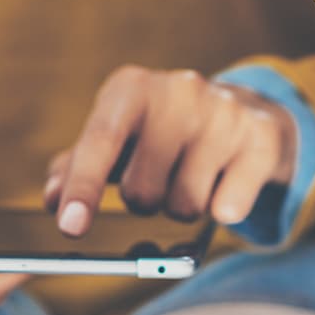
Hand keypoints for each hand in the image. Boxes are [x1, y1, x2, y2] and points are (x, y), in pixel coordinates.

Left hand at [46, 66, 297, 235]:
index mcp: (131, 88)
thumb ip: (77, 165)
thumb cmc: (161, 131)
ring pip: (185, 205)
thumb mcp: (117, 136)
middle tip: (157, 180)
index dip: (84, 186)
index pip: (101, 139)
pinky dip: (223, 210)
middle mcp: (179, 90)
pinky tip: (225, 185)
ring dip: (182, 207)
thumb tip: (54, 198)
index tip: (71, 226)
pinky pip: (229, 207)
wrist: (241, 112)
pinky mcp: (260, 137)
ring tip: (191, 178)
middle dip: (143, 201)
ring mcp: (224, 111)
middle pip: (142, 190)